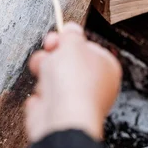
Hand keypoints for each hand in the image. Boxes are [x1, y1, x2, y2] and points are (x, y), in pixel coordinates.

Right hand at [25, 23, 121, 142]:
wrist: (62, 119)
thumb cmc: (74, 81)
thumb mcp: (73, 43)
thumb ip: (71, 33)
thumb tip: (71, 28)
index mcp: (106, 68)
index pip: (86, 48)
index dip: (69, 40)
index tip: (58, 37)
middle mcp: (95, 86)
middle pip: (67, 61)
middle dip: (52, 55)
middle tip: (49, 50)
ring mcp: (76, 102)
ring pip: (53, 77)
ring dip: (43, 73)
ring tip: (44, 75)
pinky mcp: (59, 115)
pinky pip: (44, 97)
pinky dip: (40, 96)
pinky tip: (43, 98)